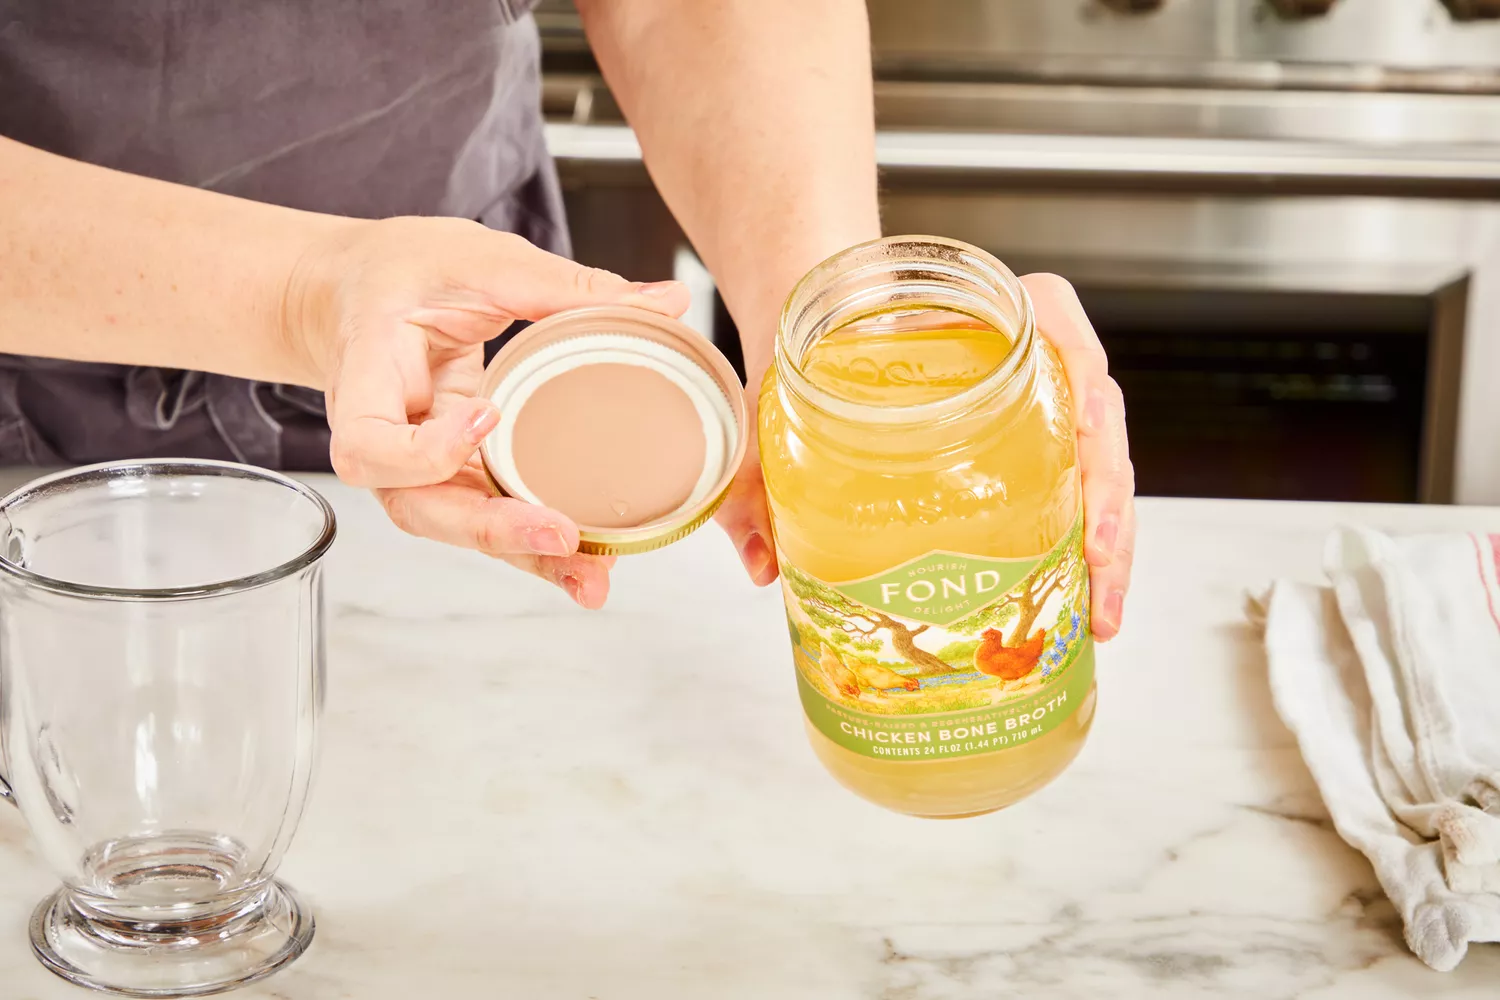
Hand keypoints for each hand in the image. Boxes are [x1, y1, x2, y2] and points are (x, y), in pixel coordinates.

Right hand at [285, 216, 690, 608]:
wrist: (358, 288)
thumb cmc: (403, 270)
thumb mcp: (479, 260)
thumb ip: (568, 285)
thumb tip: (667, 301)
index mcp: (366, 375)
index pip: (368, 444)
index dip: (422, 451)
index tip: (484, 414)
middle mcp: (385, 435)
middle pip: (418, 508)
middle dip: (491, 529)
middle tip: (561, 535)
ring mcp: (419, 464)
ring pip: (457, 525)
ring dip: (523, 554)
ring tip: (592, 576)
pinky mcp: (455, 471)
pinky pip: (487, 513)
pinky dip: (535, 541)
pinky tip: (590, 559)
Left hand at [711, 274, 1135, 640]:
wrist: (818, 339)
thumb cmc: (810, 355)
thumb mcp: (778, 402)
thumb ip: (757, 473)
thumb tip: (760, 566)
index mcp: (980, 311)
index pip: (1056, 319)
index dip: (1082, 373)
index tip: (1085, 429)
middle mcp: (1026, 352)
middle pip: (1094, 415)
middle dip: (1108, 497)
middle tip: (1098, 564)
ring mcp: (1040, 404)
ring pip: (1100, 464)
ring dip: (1112, 540)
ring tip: (1101, 614)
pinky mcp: (1037, 449)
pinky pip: (1081, 492)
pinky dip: (1091, 549)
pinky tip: (1088, 607)